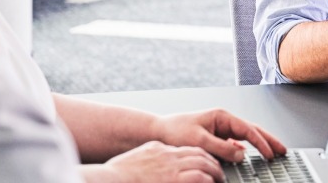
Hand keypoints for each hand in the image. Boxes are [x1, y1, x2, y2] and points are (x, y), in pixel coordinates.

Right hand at [99, 140, 223, 182]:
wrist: (108, 181)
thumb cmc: (114, 177)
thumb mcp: (133, 162)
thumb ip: (146, 162)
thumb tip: (151, 171)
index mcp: (156, 149)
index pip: (182, 148)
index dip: (196, 156)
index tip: (203, 162)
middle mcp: (166, 154)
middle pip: (197, 152)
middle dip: (210, 161)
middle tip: (217, 171)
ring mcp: (171, 165)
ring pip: (202, 162)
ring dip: (214, 171)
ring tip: (219, 179)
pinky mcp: (174, 179)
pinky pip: (199, 176)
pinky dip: (208, 180)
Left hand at [155, 109, 286, 162]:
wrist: (158, 132)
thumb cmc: (175, 131)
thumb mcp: (199, 140)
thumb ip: (221, 148)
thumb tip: (242, 154)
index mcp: (222, 116)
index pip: (248, 130)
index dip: (261, 143)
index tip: (271, 154)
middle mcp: (224, 121)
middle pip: (252, 130)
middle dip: (268, 140)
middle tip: (283, 150)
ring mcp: (221, 130)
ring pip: (246, 137)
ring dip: (259, 144)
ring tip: (272, 153)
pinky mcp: (216, 139)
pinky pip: (235, 144)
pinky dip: (245, 150)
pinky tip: (248, 157)